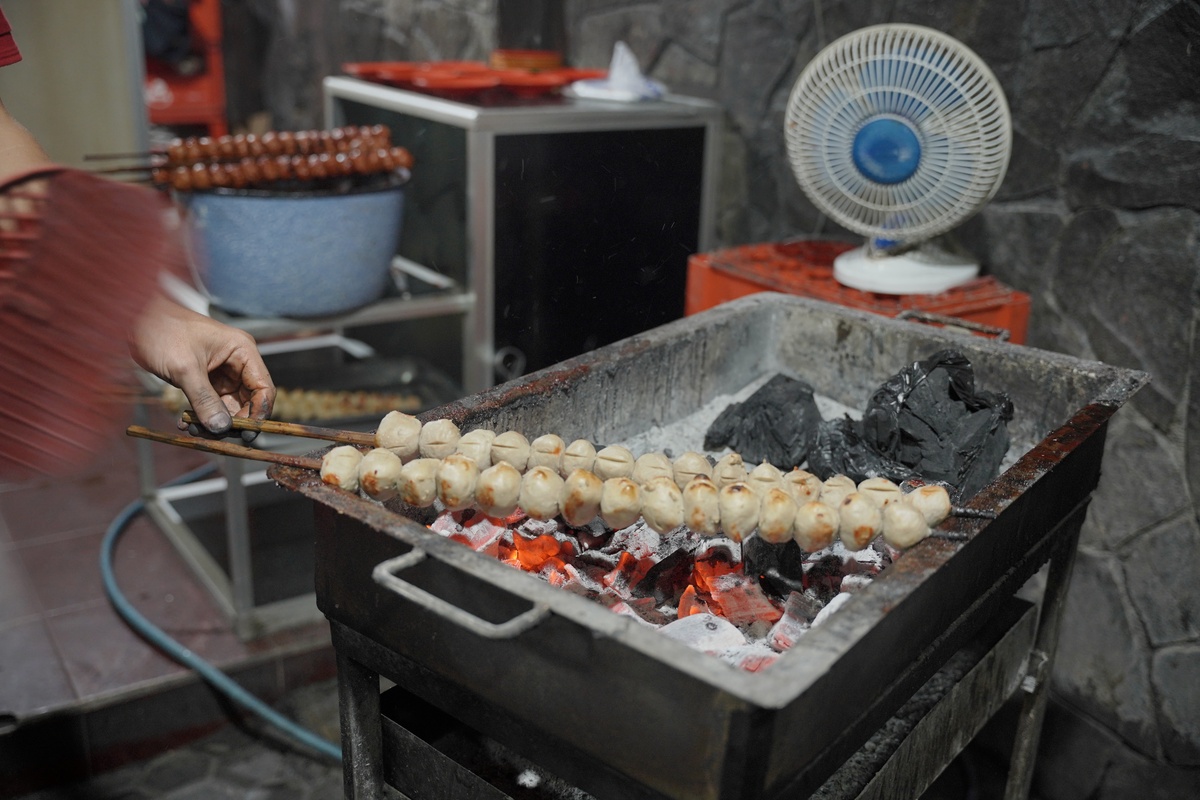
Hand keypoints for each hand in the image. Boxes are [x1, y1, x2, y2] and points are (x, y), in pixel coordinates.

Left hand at [131, 295, 274, 438]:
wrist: (133, 319)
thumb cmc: (162, 330)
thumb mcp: (185, 368)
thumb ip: (204, 399)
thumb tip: (221, 428)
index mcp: (242, 351)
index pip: (264, 388)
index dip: (259, 413)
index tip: (246, 433)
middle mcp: (237, 362)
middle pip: (249, 401)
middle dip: (233, 421)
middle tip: (216, 435)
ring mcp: (221, 372)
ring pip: (229, 406)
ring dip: (214, 421)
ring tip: (194, 428)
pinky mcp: (205, 379)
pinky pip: (211, 404)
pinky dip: (201, 415)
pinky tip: (186, 422)